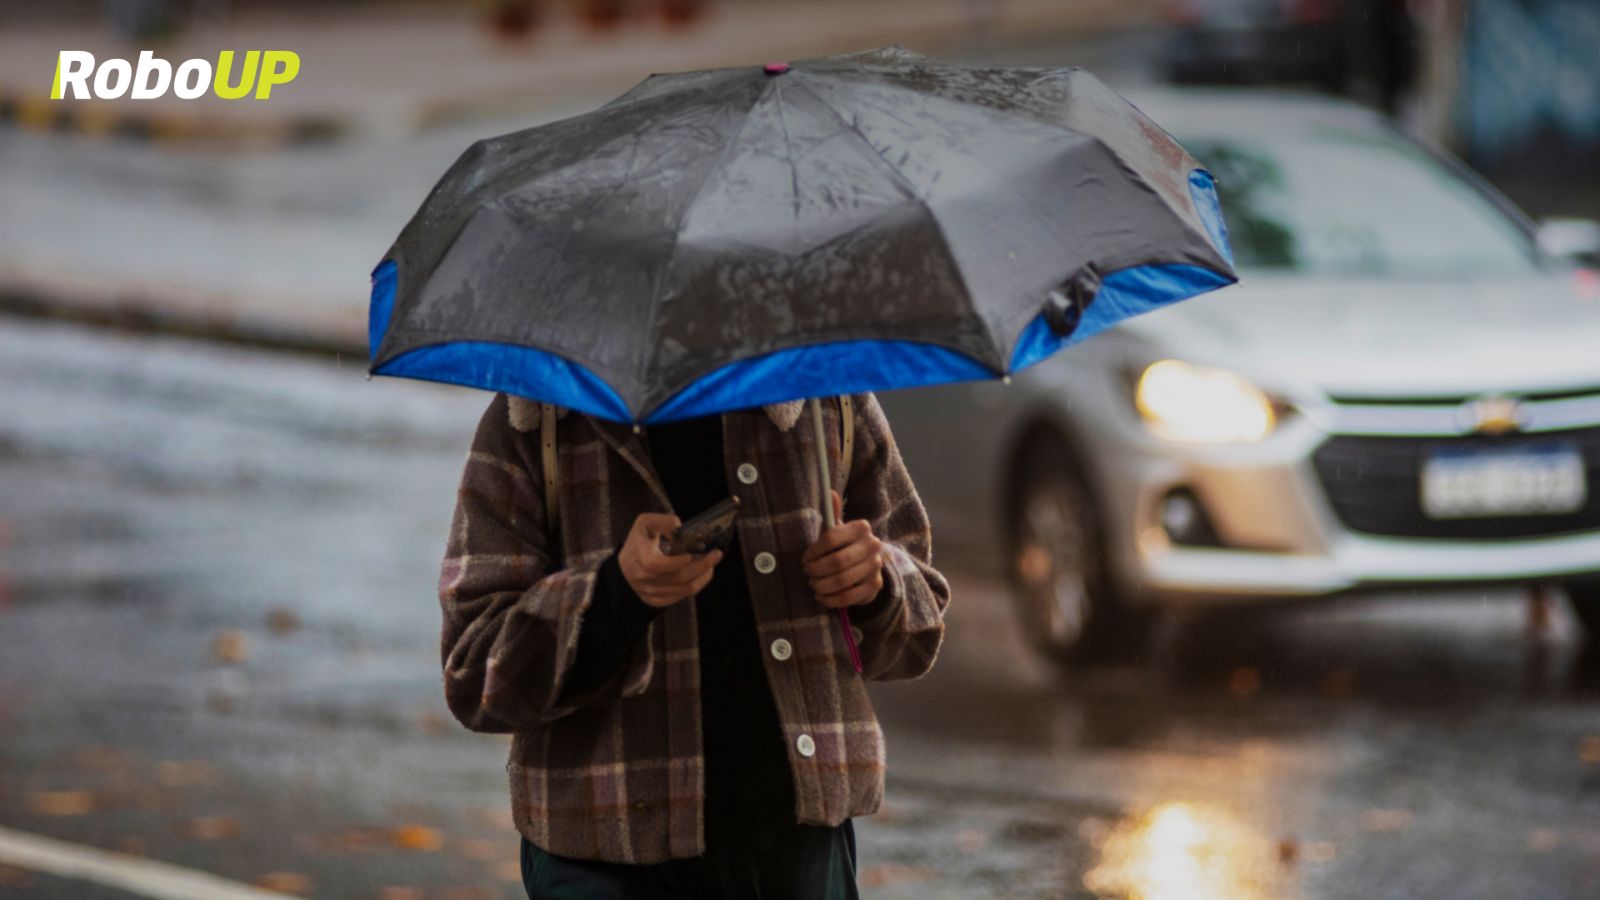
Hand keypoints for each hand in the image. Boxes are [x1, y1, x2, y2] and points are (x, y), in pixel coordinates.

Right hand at [619, 513, 721, 608]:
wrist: (626, 567)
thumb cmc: (639, 542)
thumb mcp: (645, 523)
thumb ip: (663, 521)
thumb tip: (679, 527)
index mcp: (637, 555)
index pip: (655, 564)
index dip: (674, 562)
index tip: (690, 554)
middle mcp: (641, 576)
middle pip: (676, 578)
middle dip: (700, 567)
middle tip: (716, 555)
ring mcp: (649, 591)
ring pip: (683, 589)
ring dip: (702, 576)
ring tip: (711, 564)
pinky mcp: (656, 600)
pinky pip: (681, 596)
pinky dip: (696, 585)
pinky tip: (701, 574)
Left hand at [802, 491, 884, 608]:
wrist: (868, 568)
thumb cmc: (845, 546)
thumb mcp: (838, 530)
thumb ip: (832, 514)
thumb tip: (829, 491)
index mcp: (861, 527)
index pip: (831, 538)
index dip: (814, 551)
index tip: (805, 558)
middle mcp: (873, 545)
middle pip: (837, 561)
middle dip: (817, 570)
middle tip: (807, 573)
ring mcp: (876, 566)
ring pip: (842, 580)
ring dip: (822, 585)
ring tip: (813, 585)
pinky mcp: (875, 586)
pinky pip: (848, 597)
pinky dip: (831, 599)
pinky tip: (822, 597)